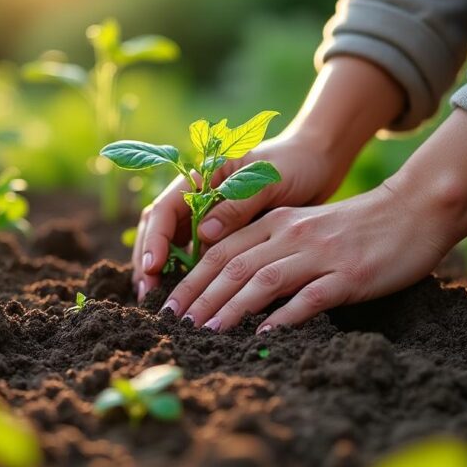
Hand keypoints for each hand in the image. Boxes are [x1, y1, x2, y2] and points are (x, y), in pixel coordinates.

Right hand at [130, 135, 341, 298]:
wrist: (318, 163)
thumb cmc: (294, 163)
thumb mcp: (266, 179)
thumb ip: (237, 204)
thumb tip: (204, 235)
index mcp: (200, 178)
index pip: (163, 209)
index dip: (154, 239)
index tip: (153, 267)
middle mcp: (197, 199)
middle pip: (159, 231)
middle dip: (149, 262)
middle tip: (150, 295)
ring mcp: (208, 217)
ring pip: (173, 247)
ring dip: (164, 274)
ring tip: (163, 303)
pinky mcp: (224, 235)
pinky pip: (198, 257)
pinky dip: (190, 278)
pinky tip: (191, 299)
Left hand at [160, 110, 466, 332]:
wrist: (414, 210)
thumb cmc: (357, 225)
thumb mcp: (305, 226)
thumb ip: (271, 246)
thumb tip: (234, 280)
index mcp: (277, 222)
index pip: (221, 250)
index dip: (191, 278)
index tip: (168, 305)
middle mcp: (291, 235)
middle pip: (233, 266)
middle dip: (199, 297)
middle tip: (175, 324)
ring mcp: (319, 255)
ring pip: (262, 281)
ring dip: (230, 309)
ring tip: (206, 333)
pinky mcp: (348, 275)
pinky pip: (310, 298)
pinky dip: (284, 317)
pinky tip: (264, 335)